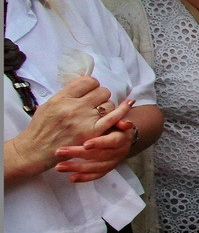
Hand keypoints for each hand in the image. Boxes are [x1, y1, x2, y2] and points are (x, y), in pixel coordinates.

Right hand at [4, 77, 123, 179]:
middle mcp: (73, 106)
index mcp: (62, 97)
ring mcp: (83, 119)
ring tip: (97, 116)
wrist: (34, 150)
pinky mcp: (92, 132)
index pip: (88, 82)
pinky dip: (123, 109)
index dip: (92, 86)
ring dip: (107, 108)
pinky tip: (130, 102)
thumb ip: (66, 95)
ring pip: (108, 104)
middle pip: (101, 91)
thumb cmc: (40, 128)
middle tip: (94, 105)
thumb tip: (84, 85)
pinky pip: (113, 117)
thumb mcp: (48, 105)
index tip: (90, 92)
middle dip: (100, 96)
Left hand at [54, 108, 137, 182]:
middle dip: (78, 154)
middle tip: (59, 152)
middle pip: (99, 155)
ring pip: (95, 167)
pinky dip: (84, 178)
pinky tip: (72, 178)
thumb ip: (117, 119)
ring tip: (59, 167)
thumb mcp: (118, 119)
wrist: (123, 136)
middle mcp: (118, 152)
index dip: (100, 143)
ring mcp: (113, 162)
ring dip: (77, 167)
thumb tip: (125, 123)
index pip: (112, 141)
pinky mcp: (107, 169)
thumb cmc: (116, 125)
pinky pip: (97, 175)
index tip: (85, 144)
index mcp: (122, 139)